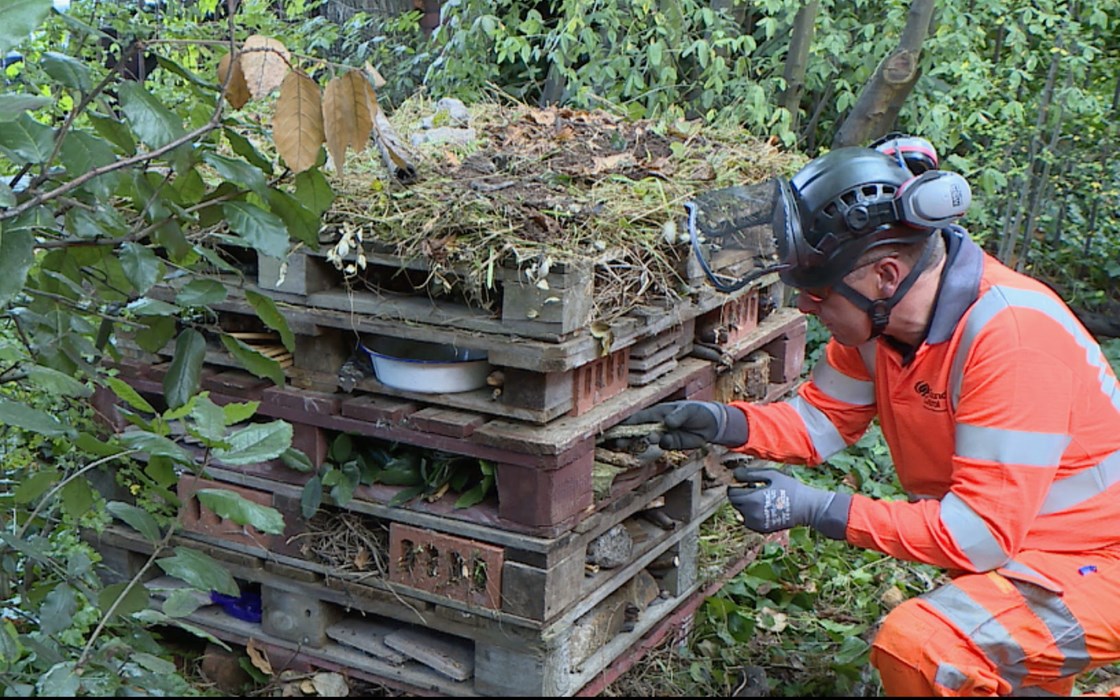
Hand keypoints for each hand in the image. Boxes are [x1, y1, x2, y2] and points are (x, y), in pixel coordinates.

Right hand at [618, 400, 748, 449]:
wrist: (712, 424)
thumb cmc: (697, 410)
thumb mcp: (688, 410)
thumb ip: (677, 416)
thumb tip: (667, 423)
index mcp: (657, 412)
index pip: (637, 418)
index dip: (625, 424)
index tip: (613, 429)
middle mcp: (657, 423)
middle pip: (638, 431)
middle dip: (626, 437)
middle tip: (615, 443)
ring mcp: (663, 434)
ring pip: (647, 440)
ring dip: (640, 443)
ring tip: (631, 444)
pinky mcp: (672, 443)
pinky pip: (663, 445)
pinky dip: (661, 445)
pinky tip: (664, 441)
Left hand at [726, 468, 850, 539]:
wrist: (807, 508)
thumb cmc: (790, 488)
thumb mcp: (771, 475)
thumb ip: (750, 474)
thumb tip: (734, 474)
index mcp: (752, 500)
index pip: (731, 494)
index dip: (735, 486)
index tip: (745, 482)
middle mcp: (751, 514)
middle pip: (735, 503)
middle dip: (741, 495)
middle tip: (754, 488)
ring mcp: (756, 524)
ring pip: (741, 513)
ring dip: (746, 505)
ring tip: (761, 497)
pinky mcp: (762, 530)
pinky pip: (749, 521)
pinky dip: (752, 514)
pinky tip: (765, 507)